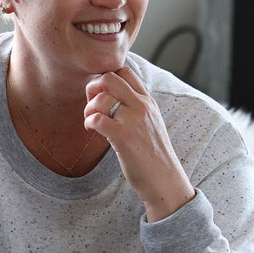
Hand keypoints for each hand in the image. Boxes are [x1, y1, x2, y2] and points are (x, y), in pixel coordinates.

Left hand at [83, 67, 195, 221]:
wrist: (164, 180)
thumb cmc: (154, 156)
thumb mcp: (150, 124)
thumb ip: (136, 109)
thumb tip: (114, 100)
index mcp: (148, 101)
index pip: (125, 72)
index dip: (107, 78)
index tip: (102, 95)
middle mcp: (141, 106)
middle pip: (109, 78)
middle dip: (94, 88)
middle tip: (92, 105)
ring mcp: (133, 121)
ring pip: (100, 98)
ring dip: (88, 108)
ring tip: (90, 121)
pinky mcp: (123, 137)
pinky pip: (97, 119)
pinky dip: (88, 122)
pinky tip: (91, 130)